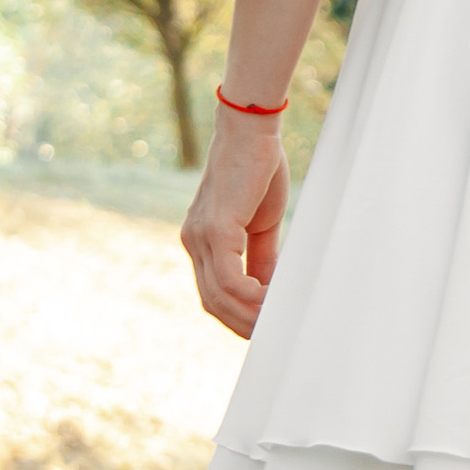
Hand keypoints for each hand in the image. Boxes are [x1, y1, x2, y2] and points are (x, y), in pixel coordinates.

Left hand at [181, 108, 291, 335]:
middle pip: (212, 302)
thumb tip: (269, 288)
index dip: (236, 315)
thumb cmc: (258, 170)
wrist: (251, 131)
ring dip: (247, 315)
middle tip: (270, 338)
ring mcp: (201, 236)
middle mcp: (194, 242)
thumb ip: (260, 256)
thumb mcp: (261, 223)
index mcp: (202, 240)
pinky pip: (227, 277)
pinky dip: (248, 294)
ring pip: (218, 295)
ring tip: (275, 323)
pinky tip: (269, 298)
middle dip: (241, 325)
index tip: (262, 329)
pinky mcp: (216, 228)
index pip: (212, 293)